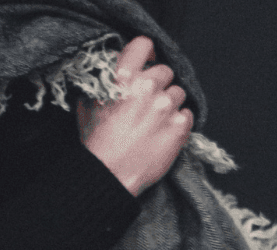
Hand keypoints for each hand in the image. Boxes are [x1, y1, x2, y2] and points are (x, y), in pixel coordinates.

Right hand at [75, 35, 193, 196]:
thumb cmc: (96, 143)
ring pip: (178, 92)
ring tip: (155, 122)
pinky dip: (179, 122)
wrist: (109, 176)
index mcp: (123, 77)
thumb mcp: (87, 104)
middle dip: (157, 85)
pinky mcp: (180, 126)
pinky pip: (188, 114)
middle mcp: (147, 87)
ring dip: (169, 104)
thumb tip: (111, 69)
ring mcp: (165, 106)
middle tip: (148, 104)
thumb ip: (101, 81)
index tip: (147, 64)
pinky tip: (164, 133)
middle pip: (165, 71)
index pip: (144, 45)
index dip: (146, 55)